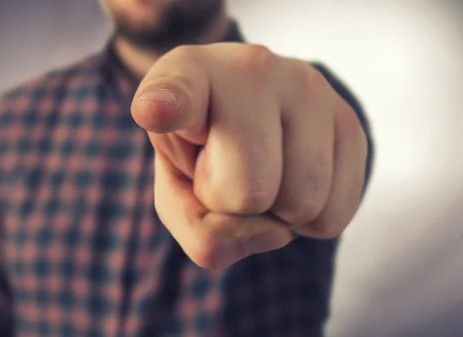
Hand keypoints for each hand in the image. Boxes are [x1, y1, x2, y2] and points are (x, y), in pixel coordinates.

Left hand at [131, 43, 367, 269]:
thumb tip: (275, 231)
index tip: (156, 110)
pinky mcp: (348, 119)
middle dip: (234, 204)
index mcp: (186, 78)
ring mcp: (307, 87)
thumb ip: (201, 230)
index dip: (165, 106)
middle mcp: (250, 69)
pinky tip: (294, 179)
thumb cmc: (204, 157)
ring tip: (264, 171)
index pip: (175, 93)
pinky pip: (336, 213)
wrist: (253, 121)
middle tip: (229, 171)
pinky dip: (311, 218)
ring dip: (278, 212)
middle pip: (247, 191)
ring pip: (302, 202)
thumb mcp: (177, 194)